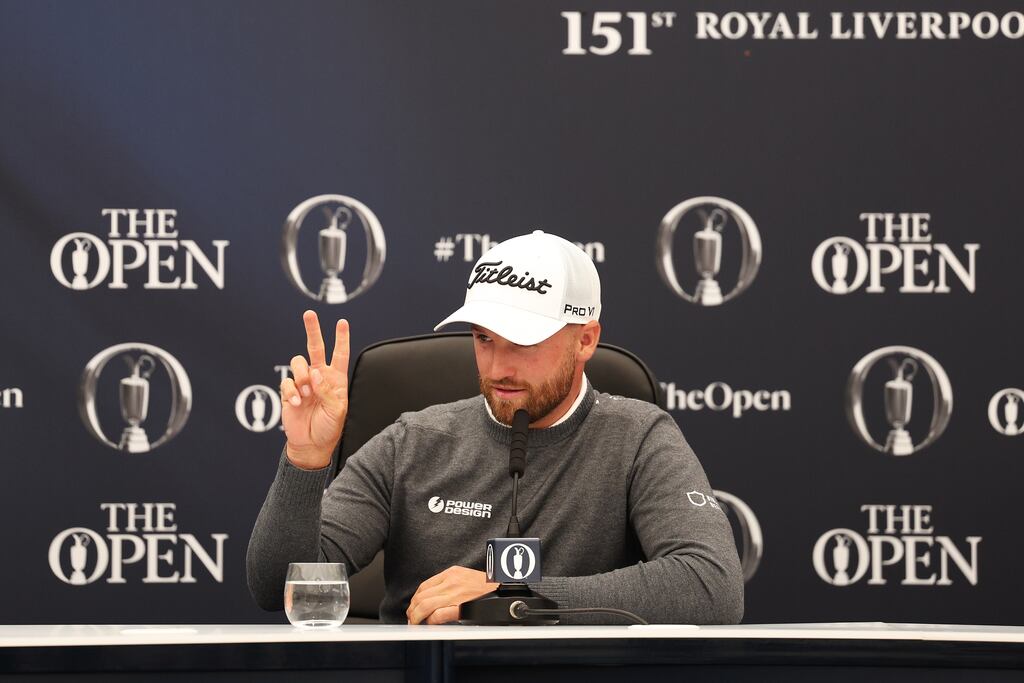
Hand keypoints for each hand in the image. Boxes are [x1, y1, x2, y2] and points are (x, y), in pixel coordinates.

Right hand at [280, 310, 349, 469]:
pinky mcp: (289, 391)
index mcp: (336, 379)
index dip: (341, 338)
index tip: (342, 322)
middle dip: (313, 330)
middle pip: (315, 347)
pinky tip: (298, 403)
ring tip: (306, 393)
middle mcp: (319, 377)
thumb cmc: (328, 428)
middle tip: (309, 314)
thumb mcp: (337, 411)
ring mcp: (303, 383)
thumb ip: (328, 391)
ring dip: (302, 375)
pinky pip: (287, 382)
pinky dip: (292, 391)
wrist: (310, 444)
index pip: (340, 354)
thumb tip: (316, 373)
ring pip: (298, 362)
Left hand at [406, 566, 497, 624]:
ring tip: (416, 623)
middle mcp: (451, 581)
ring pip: (425, 605)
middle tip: (411, 617)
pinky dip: (430, 621)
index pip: (424, 586)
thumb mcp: (465, 578)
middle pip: (421, 596)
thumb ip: (450, 584)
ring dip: (416, 616)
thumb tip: (434, 598)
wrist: (504, 589)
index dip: (415, 598)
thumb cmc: (487, 587)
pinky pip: (438, 615)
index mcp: (452, 573)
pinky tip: (429, 624)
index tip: (413, 606)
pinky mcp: (460, 606)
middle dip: (412, 609)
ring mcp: (455, 594)